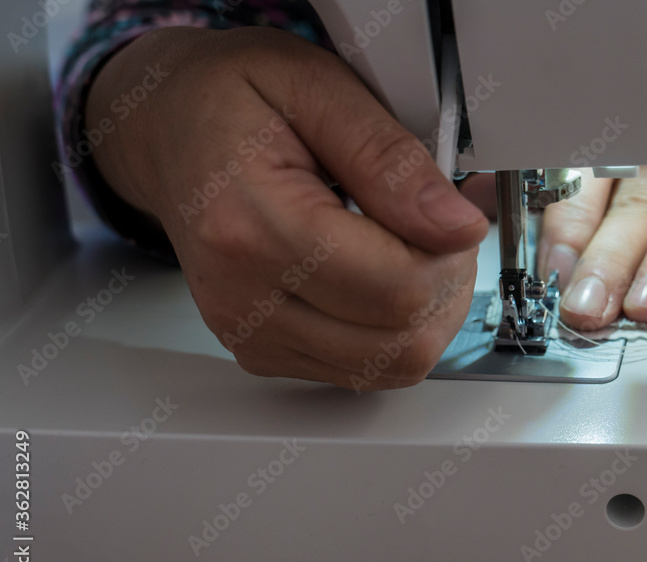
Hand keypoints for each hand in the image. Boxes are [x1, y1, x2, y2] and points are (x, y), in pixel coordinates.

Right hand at [87, 27, 488, 389]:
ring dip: (429, 312)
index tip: (454, 212)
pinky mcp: (264, 352)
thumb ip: (391, 163)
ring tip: (416, 249)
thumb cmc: (233, 99)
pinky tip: (387, 275)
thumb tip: (458, 227)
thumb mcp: (319, 89)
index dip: (451, 254)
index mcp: (250, 226)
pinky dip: (397, 329)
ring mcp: (251, 333)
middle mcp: (241, 297)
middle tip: (440, 227)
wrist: (169, 127)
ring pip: (390, 366)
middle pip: (400, 341)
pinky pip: (365, 369)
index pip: (395, 289)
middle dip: (448, 284)